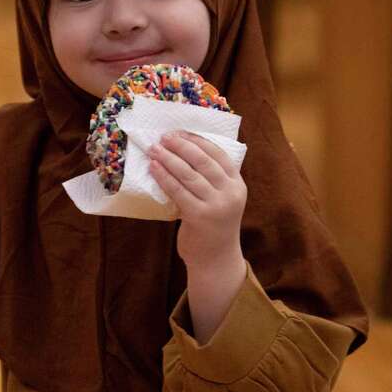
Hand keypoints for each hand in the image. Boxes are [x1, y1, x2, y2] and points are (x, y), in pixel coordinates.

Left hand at [147, 131, 246, 272]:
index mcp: (238, 184)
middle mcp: (230, 193)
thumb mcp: (222, 199)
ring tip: (154, 149)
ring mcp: (216, 205)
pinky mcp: (199, 216)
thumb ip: (212, 180)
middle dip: (181, 146)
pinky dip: (164, 176)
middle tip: (164, 137)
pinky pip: (178, 190)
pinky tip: (154, 168)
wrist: (216, 259)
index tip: (179, 133)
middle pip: (203, 161)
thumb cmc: (214, 225)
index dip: (197, 141)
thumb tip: (183, 151)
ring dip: (169, 159)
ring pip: (188, 174)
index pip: (218, 154)